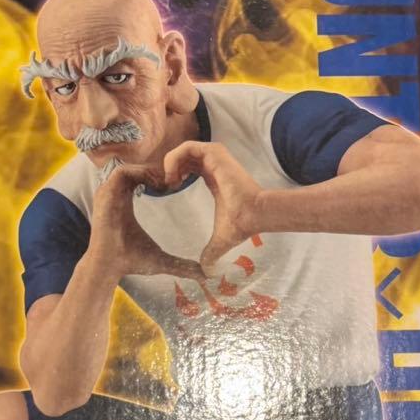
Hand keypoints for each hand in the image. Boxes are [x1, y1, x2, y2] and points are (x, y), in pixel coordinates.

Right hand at [88, 164, 204, 281]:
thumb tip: (203, 277)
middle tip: (176, 182)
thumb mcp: (161, 259)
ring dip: (149, 171)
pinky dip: (139, 174)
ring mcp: (108, 192)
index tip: (176, 187)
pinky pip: (122, 171)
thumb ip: (181, 265)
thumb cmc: (131, 262)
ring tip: (168, 184)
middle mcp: (114, 194)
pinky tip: (157, 186)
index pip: (140, 177)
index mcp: (124, 201)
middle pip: (136, 169)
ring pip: (130, 167)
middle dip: (156, 171)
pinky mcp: (105, 193)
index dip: (158, 177)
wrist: (109, 267)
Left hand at [164, 141, 261, 272]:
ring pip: (184, 149)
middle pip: (185, 156)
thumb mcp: (220, 239)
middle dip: (170, 168)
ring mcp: (215, 156)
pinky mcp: (215, 153)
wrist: (254, 214)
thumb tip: (207, 272)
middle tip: (164, 186)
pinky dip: (174, 159)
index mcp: (213, 177)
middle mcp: (214, 163)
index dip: (175, 175)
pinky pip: (187, 147)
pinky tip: (173, 177)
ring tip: (168, 182)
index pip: (190, 167)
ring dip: (170, 163)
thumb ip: (211, 253)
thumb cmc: (240, 224)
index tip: (169, 191)